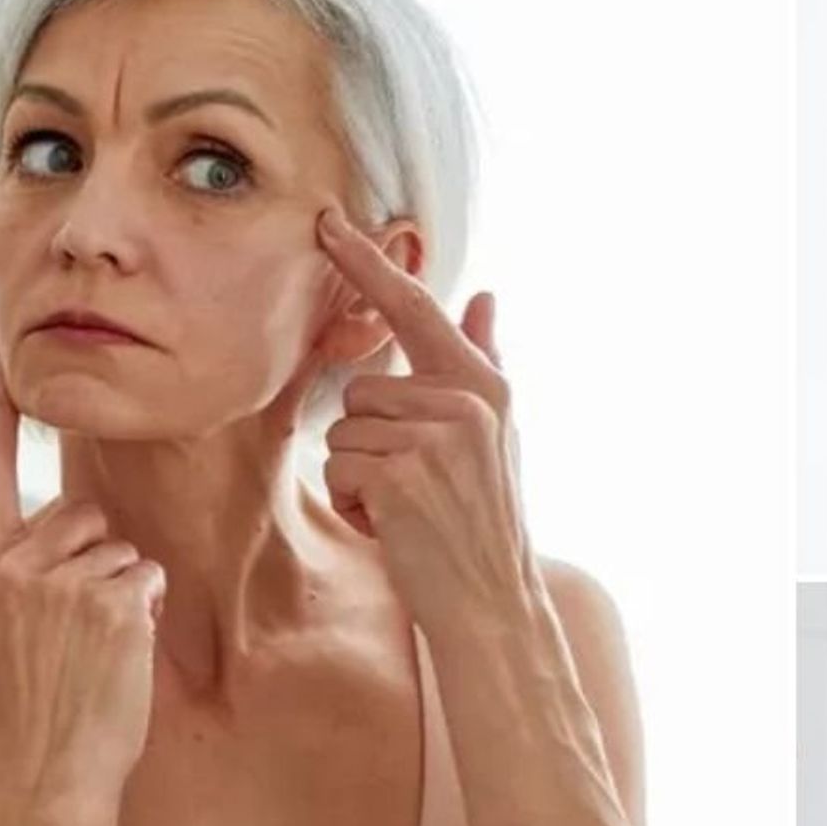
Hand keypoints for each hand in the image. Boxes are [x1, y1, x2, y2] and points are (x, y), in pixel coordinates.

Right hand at [0, 359, 164, 800]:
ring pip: (119, 545)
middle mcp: (9, 567)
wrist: (49, 769)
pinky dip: (145, 609)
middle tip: (75, 621)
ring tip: (94, 641)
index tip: (6, 363)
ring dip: (121, 587)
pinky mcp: (111, 601)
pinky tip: (118, 649)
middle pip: (80, 512)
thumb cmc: (18, 697)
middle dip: (92, 556)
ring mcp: (60, 582)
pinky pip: (147, 575)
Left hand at [314, 207, 538, 639]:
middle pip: (362, 390)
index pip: (415, 309)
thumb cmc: (487, 520)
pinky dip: (355, 505)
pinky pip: (339, 468)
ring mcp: (434, 437)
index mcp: (484, 384)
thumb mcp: (498, 434)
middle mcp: (465, 401)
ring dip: (360, 476)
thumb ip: (485, 360)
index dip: (368, 264)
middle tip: (418, 488)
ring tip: (408, 509)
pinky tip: (394, 528)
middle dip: (371, 441)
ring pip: (344, 431)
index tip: (328, 223)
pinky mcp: (401, 475)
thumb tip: (485, 295)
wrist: (493, 602)